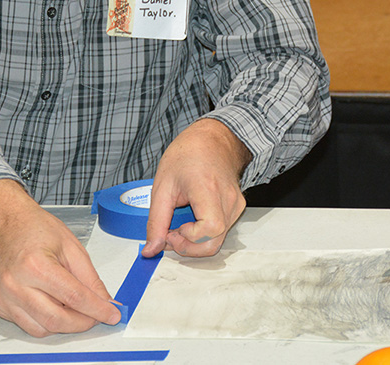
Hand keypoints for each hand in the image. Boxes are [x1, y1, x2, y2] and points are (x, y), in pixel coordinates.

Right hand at [0, 179, 120, 336]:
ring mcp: (4, 298)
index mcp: (36, 265)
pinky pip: (28, 325)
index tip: (112, 314)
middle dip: (82, 323)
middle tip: (98, 317)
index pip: (73, 297)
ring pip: (41, 329)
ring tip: (79, 310)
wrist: (6, 225)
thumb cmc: (37, 229)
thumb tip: (104, 300)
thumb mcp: (72, 246)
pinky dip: (48, 322)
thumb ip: (89, 277)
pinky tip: (58, 307)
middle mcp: (16, 285)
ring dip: (66, 325)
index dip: (96, 309)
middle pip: (56, 319)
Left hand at [142, 118, 251, 257]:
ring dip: (195, 241)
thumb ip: (156, 221)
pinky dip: (205, 234)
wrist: (212, 140)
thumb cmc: (188, 155)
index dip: (189, 238)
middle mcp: (228, 198)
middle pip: (214, 242)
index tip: (172, 231)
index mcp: (208, 188)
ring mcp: (236, 203)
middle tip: (171, 234)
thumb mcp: (162, 186)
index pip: (210, 228)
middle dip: (189, 247)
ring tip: (181, 225)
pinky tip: (193, 220)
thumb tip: (151, 249)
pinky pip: (222, 231)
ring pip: (218, 240)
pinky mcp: (238, 207)